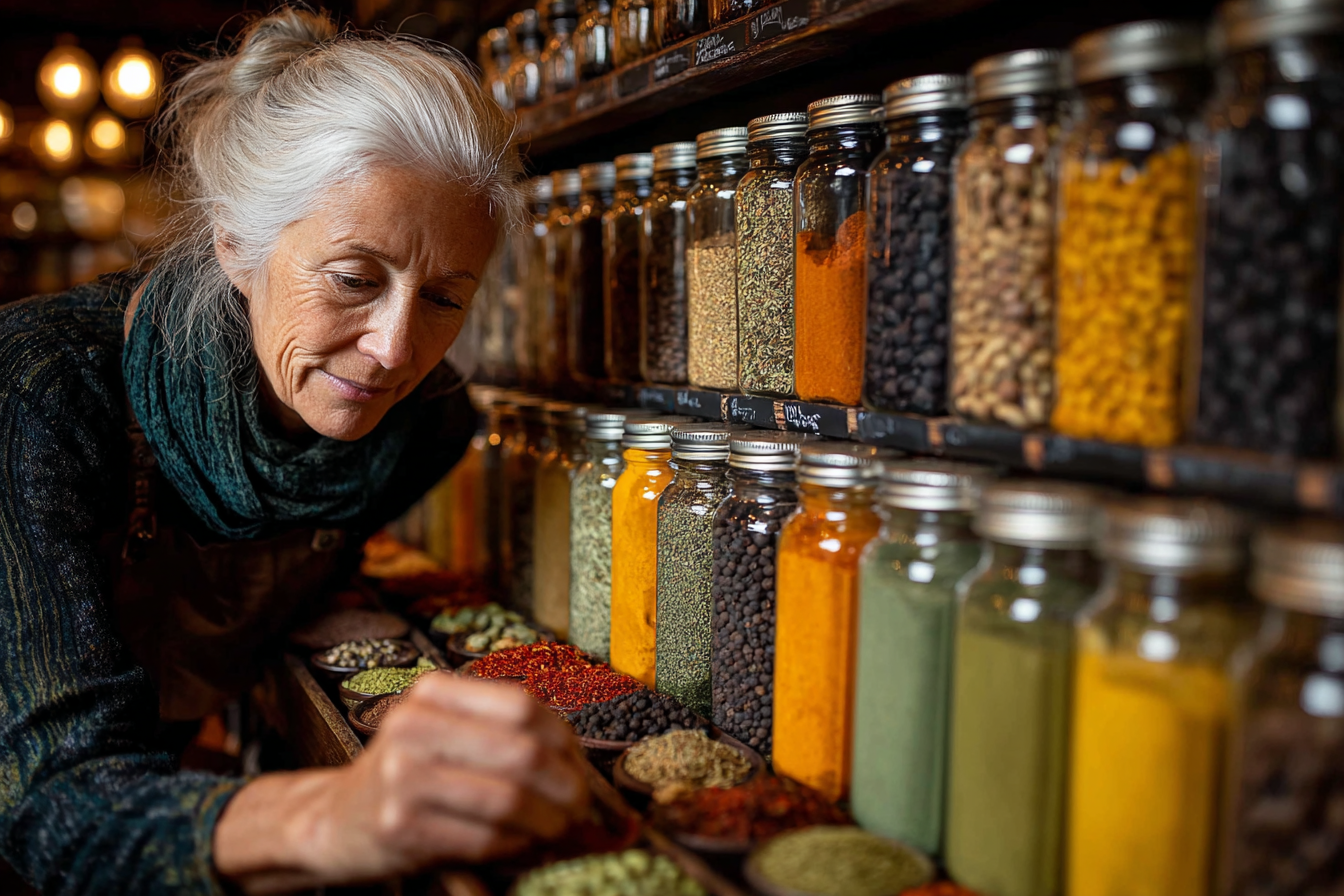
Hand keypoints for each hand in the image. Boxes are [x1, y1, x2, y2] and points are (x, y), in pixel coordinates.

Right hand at [214, 672, 589, 892]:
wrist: (335, 821)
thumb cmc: (410, 776)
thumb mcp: (448, 736)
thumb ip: (508, 739)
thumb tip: (586, 771)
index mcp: (433, 691)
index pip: (523, 707)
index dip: (565, 742)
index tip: (580, 769)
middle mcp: (413, 725)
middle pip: (522, 753)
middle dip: (566, 788)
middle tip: (581, 811)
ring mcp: (401, 776)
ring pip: (509, 800)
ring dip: (548, 824)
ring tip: (558, 833)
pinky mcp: (398, 827)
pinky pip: (484, 839)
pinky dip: (515, 848)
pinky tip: (520, 848)